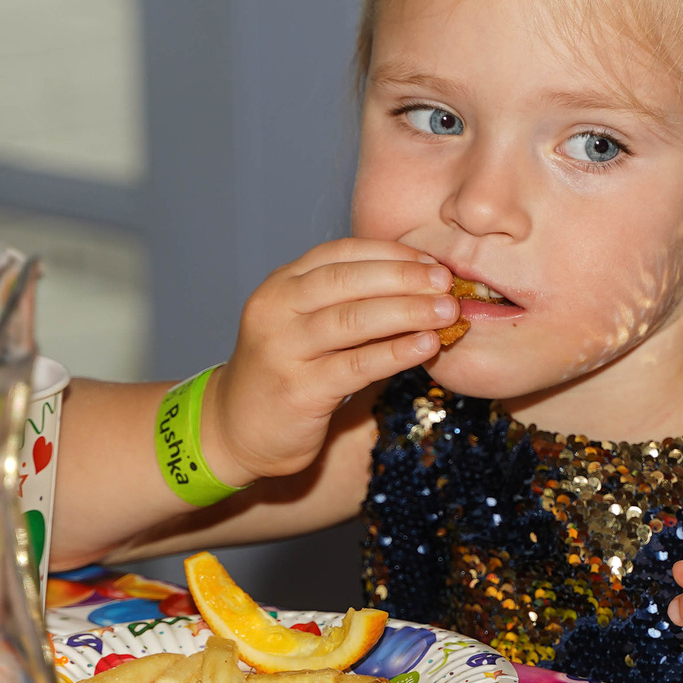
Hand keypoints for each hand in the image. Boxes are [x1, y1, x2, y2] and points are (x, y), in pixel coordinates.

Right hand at [200, 239, 456, 483]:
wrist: (234, 429)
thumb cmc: (285, 371)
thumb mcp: (305, 324)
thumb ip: (348, 302)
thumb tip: (421, 287)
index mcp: (281, 284)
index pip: (341, 253)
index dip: (390, 253)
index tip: (431, 259)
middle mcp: (276, 309)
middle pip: (348, 280)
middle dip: (404, 277)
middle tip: (447, 282)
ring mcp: (283, 349)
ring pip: (353, 319)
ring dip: (407, 311)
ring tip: (447, 311)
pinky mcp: (298, 390)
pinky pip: (356, 365)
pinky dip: (396, 352)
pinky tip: (426, 346)